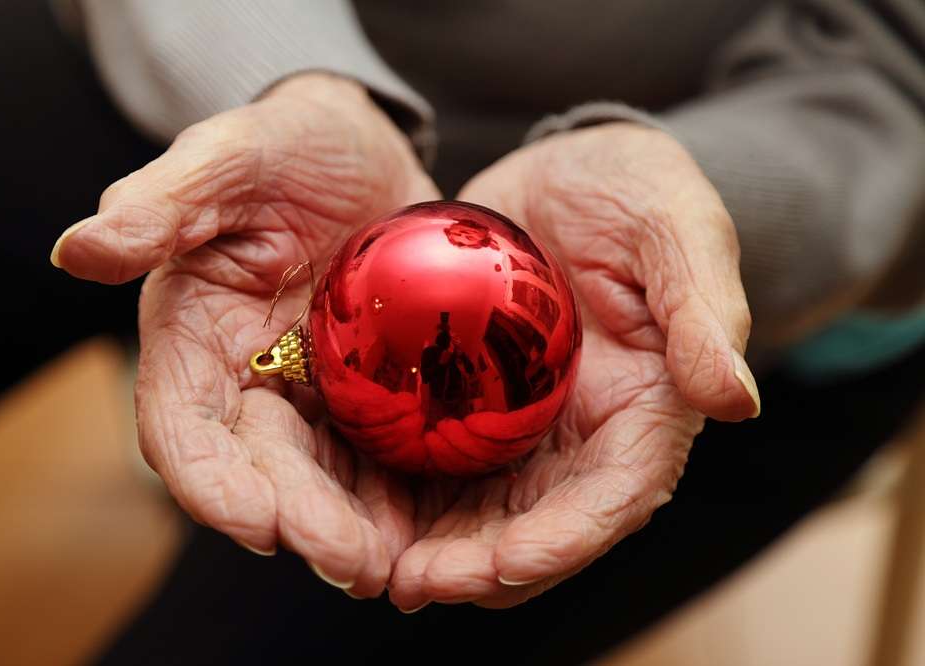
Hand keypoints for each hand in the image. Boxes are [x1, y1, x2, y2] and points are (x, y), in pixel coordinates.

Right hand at [51, 73, 439, 597]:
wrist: (360, 148)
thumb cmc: (287, 143)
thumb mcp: (231, 154)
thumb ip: (163, 203)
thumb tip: (77, 251)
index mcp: (193, 336)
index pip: (184, 426)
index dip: (212, 482)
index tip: (257, 524)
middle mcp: (246, 379)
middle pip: (261, 469)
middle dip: (299, 523)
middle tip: (351, 566)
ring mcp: (312, 391)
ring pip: (321, 478)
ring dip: (349, 530)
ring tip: (391, 569)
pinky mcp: (370, 391)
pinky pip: (379, 453)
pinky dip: (397, 496)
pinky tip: (430, 529)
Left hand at [385, 123, 760, 608]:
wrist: (576, 174)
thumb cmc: (642, 194)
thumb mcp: (680, 230)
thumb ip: (704, 311)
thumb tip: (734, 401)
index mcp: (645, 412)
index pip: (612, 498)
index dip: (561, 541)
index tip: (500, 565)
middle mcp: (585, 436)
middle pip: (538, 524)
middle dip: (481, 567)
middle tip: (412, 584)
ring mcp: (528, 423)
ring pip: (483, 507)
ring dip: (436, 547)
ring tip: (375, 567)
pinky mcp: (478, 400)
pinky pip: (439, 454)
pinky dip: (403, 488)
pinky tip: (352, 500)